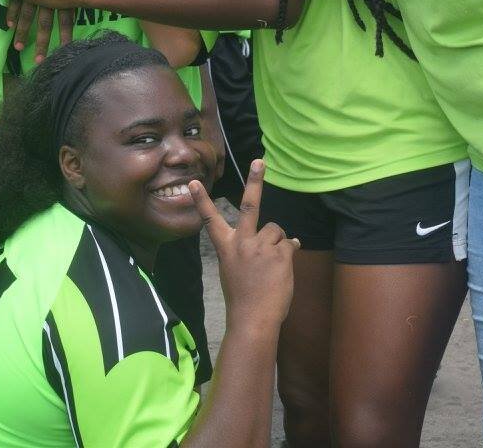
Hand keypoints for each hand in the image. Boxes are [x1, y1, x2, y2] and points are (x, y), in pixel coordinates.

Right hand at [9, 1, 75, 62]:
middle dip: (42, 43)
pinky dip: (12, 14)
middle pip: (45, 24)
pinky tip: (10, 26)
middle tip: (39, 61)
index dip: (66, 36)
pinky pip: (15, 3)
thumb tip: (91, 7)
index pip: (66, 21)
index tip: (64, 50)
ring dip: (22, 32)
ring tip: (19, 47)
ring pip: (27, 16)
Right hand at [192, 159, 295, 332]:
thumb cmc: (242, 299)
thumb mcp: (232, 271)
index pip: (210, 219)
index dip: (202, 200)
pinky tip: (283, 269)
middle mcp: (242, 242)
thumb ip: (247, 252)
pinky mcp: (280, 254)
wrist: (252, 319)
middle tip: (259, 161)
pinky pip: (289, 244)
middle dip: (255, 181)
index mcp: (226, 248)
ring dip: (278, 242)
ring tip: (272, 264)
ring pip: (276, 230)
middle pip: (250, 205)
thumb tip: (277, 239)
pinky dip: (289, 253)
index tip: (193, 181)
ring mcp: (262, 246)